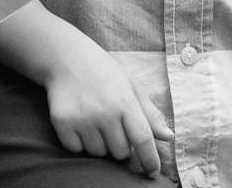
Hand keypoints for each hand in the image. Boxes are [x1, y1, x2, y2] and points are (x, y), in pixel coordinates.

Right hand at [44, 44, 172, 176]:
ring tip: (95, 120)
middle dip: (121, 145)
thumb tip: (169, 137)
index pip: (143, 139)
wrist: (66, 57)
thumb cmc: (103, 72)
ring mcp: (82, 118)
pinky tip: (79, 122)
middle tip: (113, 126)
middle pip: (121, 152)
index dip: (150, 160)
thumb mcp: (131, 85)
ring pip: (99, 153)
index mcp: (125, 101)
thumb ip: (150, 113)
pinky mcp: (62, 122)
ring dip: (100, 144)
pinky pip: (76, 150)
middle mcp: (104, 111)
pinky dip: (79, 143)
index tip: (152, 172)